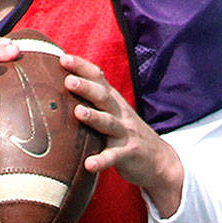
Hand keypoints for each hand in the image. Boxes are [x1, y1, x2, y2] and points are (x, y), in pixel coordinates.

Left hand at [60, 52, 183, 216]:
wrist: (159, 160)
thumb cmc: (125, 133)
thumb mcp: (112, 112)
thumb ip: (93, 100)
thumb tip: (62, 84)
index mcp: (113, 101)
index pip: (98, 78)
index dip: (82, 67)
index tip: (63, 58)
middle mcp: (119, 113)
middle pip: (103, 97)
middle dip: (86, 87)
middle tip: (68, 80)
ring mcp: (124, 133)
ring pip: (109, 123)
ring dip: (94, 117)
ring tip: (79, 112)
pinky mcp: (128, 154)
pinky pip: (113, 157)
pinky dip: (101, 160)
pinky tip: (88, 164)